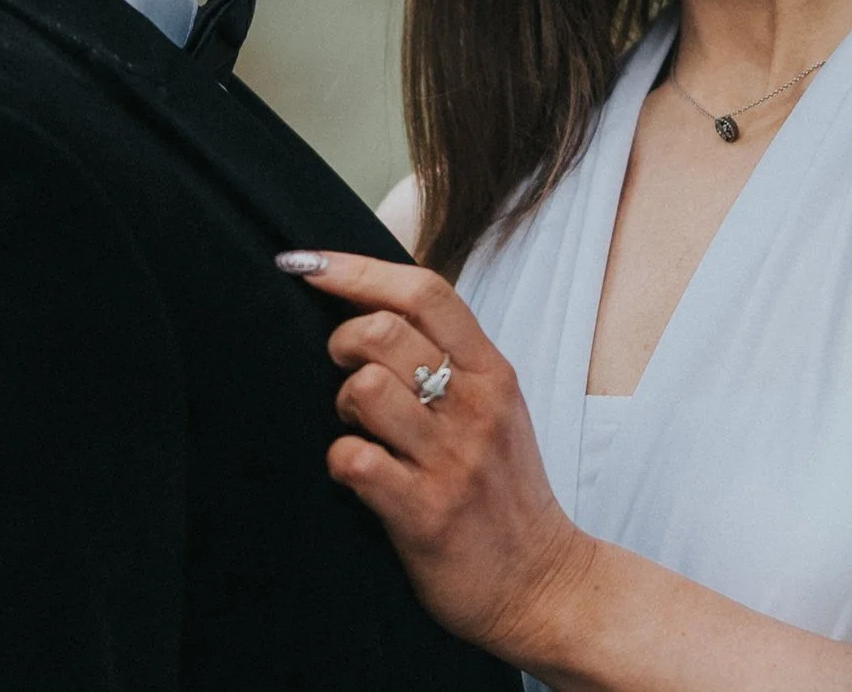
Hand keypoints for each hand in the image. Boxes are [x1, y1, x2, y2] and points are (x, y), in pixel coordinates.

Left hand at [282, 250, 600, 664]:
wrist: (545, 586)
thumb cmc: (505, 492)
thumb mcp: (496, 408)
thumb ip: (450, 358)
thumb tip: (374, 305)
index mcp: (492, 372)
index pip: (425, 292)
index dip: (356, 269)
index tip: (306, 264)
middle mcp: (476, 407)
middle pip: (382, 330)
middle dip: (342, 344)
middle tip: (345, 374)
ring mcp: (451, 460)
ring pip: (364, 388)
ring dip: (343, 405)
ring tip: (358, 426)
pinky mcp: (425, 513)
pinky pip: (353, 460)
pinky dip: (341, 460)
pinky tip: (358, 472)